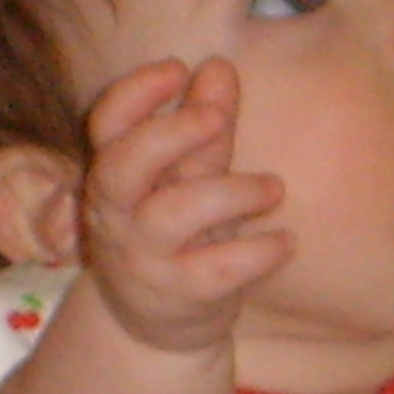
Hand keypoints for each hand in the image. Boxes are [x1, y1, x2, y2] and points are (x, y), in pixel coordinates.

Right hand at [73, 57, 290, 353]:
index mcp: (115, 175)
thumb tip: (220, 66)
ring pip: (172, 215)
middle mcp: (118, 215)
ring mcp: (143, 258)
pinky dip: (256, 252)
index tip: (179, 66)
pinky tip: (286, 241)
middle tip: (218, 116)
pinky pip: (215, 270)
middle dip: (171, 133)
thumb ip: (205, 129)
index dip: (136, 92)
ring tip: (275, 188)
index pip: (107, 125)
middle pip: (123, 166)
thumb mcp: (189, 179)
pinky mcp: (178, 296)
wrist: (155, 327)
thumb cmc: (178, 235)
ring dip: (231, 192)